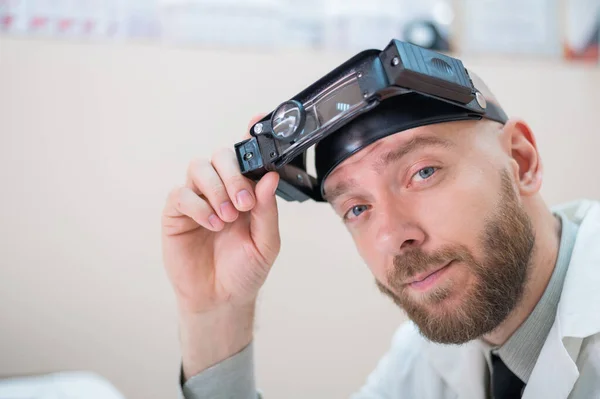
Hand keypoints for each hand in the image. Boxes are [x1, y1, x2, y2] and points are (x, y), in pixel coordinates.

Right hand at [162, 114, 280, 314]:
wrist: (221, 298)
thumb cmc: (245, 269)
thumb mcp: (266, 242)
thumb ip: (267, 210)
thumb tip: (269, 177)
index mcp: (246, 191)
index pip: (248, 157)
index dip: (252, 136)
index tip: (257, 121)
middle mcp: (221, 188)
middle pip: (222, 156)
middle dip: (233, 174)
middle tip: (243, 203)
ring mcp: (198, 198)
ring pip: (199, 168)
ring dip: (215, 189)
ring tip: (227, 217)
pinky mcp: (177, 213)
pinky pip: (181, 194)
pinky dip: (198, 206)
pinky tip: (212, 224)